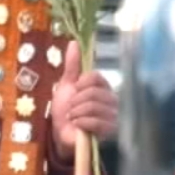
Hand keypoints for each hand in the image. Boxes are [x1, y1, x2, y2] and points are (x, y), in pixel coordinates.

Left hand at [51, 40, 118, 159]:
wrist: (62, 133)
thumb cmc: (66, 108)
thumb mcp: (67, 84)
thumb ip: (72, 65)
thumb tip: (74, 42)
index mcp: (103, 86)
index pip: (96, 76)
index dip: (81, 83)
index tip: (74, 90)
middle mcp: (111, 99)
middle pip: (93, 92)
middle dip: (76, 101)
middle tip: (71, 108)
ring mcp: (112, 115)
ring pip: (93, 106)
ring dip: (77, 112)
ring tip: (73, 117)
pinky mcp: (110, 131)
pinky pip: (95, 122)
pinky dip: (81, 123)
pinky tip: (78, 125)